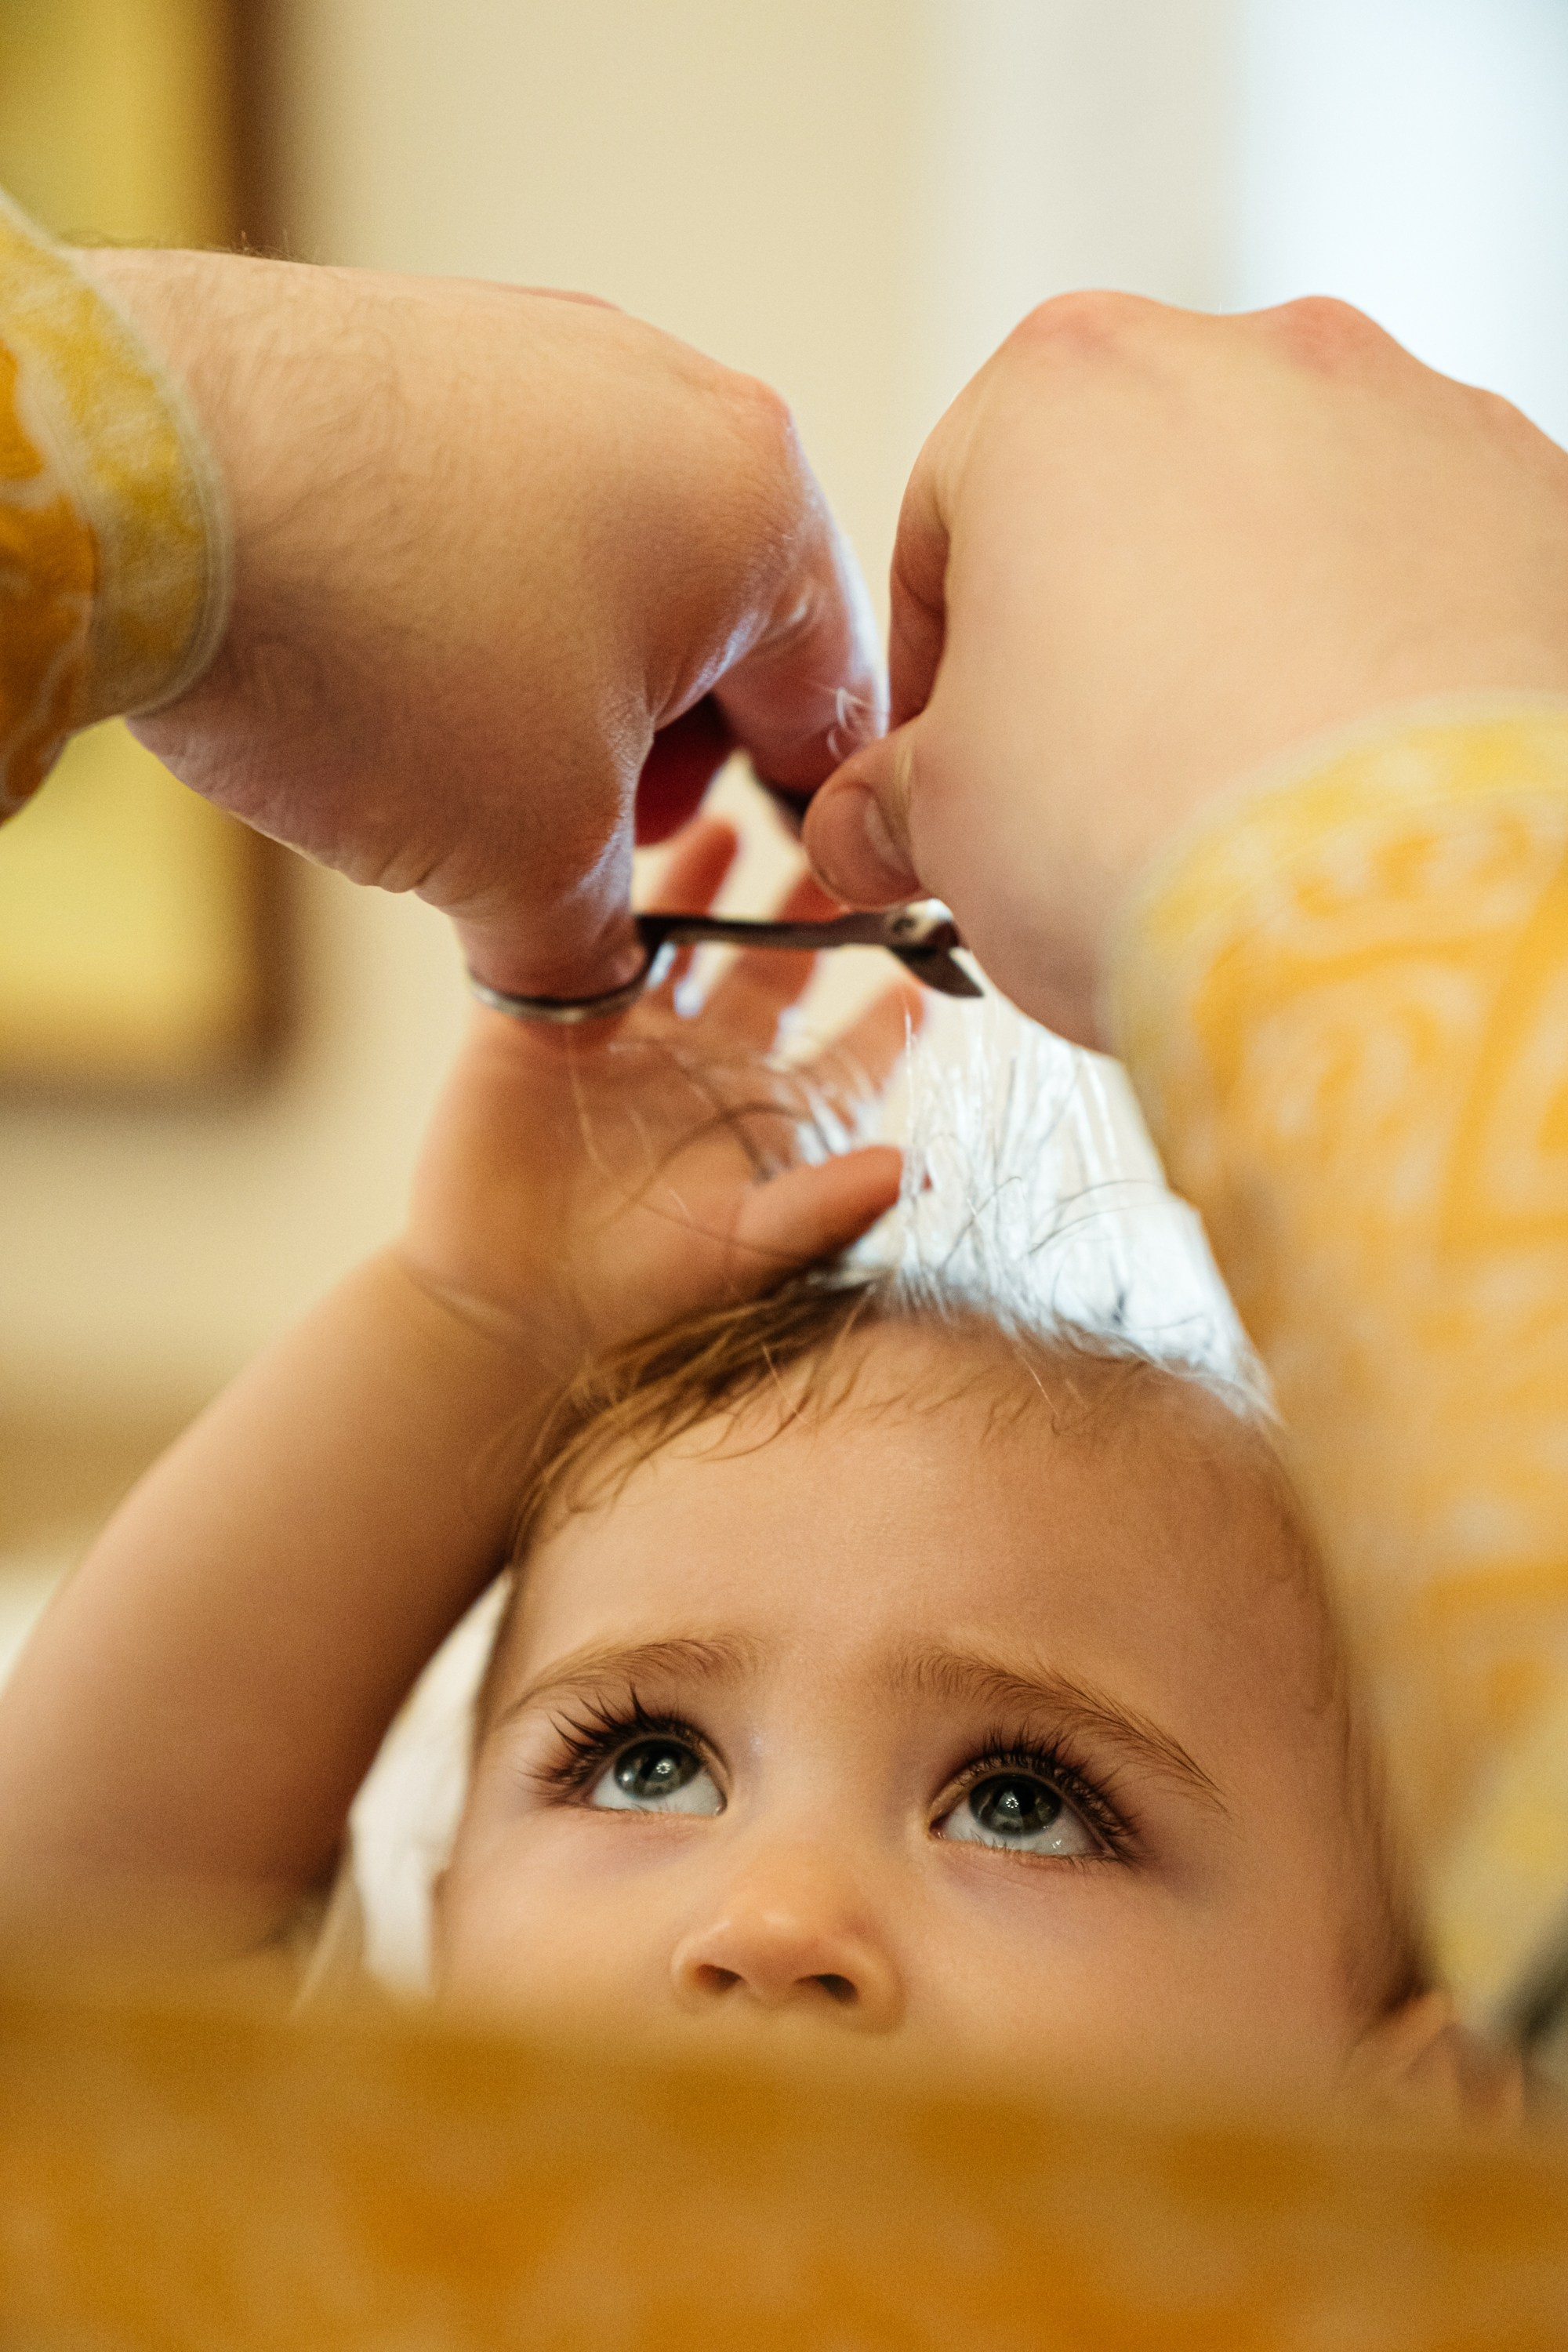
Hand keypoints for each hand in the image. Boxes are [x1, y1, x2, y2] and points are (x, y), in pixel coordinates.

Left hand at [80, 250, 880, 997]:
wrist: (149, 476)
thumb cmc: (388, 653)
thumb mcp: (531, 857)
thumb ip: (595, 944)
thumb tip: (588, 980)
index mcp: (762, 511)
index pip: (829, 710)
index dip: (795, 835)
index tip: (752, 894)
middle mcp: (674, 398)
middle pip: (719, 632)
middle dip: (660, 763)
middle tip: (577, 843)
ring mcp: (540, 354)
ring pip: (604, 569)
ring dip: (564, 693)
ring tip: (465, 765)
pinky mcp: (422, 343)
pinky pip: (494, 508)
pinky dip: (472, 608)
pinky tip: (392, 670)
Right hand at [397, 819, 920, 1372]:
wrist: (511, 1304)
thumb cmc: (645, 1292)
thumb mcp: (748, 1249)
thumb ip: (826, 1207)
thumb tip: (910, 1168)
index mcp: (772, 1113)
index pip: (854, 1043)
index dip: (895, 1001)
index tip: (939, 945)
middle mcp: (712, 1063)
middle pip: (778, 961)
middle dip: (813, 901)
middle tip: (846, 838)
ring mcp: (631, 1036)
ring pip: (685, 931)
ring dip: (713, 873)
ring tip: (741, 818)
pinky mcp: (550, 1018)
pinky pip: (582, 935)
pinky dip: (603, 888)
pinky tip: (622, 837)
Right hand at [802, 293, 1567, 1040]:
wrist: (1394, 917)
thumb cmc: (1151, 833)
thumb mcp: (949, 822)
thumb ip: (890, 796)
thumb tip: (871, 824)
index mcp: (1065, 389)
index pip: (953, 509)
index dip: (936, 651)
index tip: (944, 747)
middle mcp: (1255, 359)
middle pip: (1133, 494)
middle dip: (1102, 625)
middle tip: (1091, 772)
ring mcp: (1419, 421)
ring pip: (1293, 521)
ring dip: (1252, 628)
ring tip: (1241, 784)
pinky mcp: (1543, 510)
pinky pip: (1429, 572)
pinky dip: (1387, 654)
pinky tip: (1358, 774)